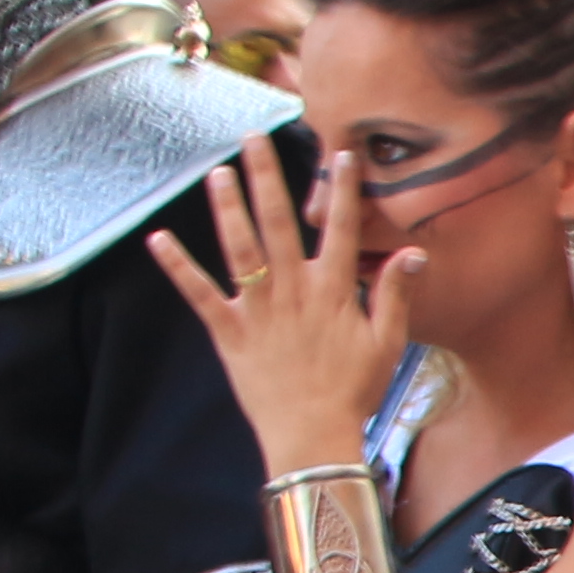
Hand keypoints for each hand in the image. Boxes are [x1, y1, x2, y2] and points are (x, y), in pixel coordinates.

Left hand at [147, 136, 415, 469]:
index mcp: (333, 291)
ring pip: (239, 247)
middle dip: (267, 177)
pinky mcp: (229, 330)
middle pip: (277, 223)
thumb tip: (414, 254)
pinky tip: (159, 239)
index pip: (339, 229)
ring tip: (218, 172)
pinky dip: (177, 266)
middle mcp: (293, 290)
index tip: (341, 156)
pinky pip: (199, 293)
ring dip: (227, 207)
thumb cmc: (354, 391)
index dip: (342, 191)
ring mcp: (258, 308)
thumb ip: (395, 294)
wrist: (312, 433)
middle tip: (255, 140)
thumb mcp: (388, 343)